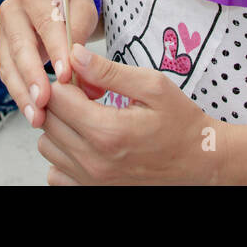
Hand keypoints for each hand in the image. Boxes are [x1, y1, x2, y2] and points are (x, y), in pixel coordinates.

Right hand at [0, 0, 98, 125]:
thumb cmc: (74, 2)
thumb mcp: (84, 11)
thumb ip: (82, 40)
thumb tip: (85, 79)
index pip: (45, 22)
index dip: (55, 50)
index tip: (66, 76)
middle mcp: (13, 9)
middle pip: (20, 45)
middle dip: (32, 77)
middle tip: (43, 102)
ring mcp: (4, 30)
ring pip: (9, 64)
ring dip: (22, 93)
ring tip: (36, 117)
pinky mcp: (4, 49)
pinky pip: (9, 74)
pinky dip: (20, 94)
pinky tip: (32, 112)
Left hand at [38, 44, 222, 184]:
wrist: (200, 161)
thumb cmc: (180, 122)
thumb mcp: (152, 86)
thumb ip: (109, 71)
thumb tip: (74, 55)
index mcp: (108, 131)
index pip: (56, 99)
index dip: (65, 81)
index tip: (84, 80)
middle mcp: (94, 160)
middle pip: (48, 121)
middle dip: (61, 101)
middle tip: (87, 96)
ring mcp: (92, 180)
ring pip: (46, 146)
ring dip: (60, 127)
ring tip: (87, 119)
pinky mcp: (92, 191)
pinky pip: (55, 173)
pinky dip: (63, 156)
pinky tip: (85, 142)